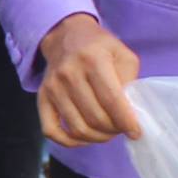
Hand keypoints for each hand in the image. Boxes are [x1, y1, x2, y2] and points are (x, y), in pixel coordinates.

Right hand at [35, 12, 144, 147]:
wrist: (66, 37)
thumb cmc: (99, 47)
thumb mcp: (122, 54)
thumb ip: (129, 81)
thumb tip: (130, 114)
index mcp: (93, 59)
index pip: (111, 99)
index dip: (126, 121)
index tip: (136, 132)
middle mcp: (69, 73)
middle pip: (95, 117)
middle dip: (114, 130)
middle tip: (121, 128)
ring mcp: (53, 87)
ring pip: (77, 128)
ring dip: (97, 137)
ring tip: (107, 132)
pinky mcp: (42, 98)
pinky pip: (52, 130)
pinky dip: (70, 141)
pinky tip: (84, 137)